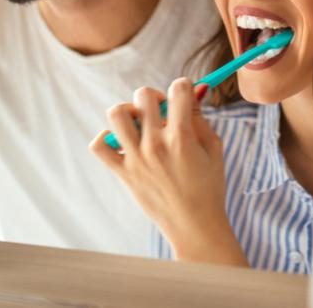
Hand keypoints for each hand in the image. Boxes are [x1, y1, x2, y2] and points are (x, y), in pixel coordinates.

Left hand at [90, 78, 246, 265]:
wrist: (194, 226)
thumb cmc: (209, 187)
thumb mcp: (213, 147)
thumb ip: (200, 117)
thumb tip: (193, 91)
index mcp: (181, 137)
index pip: (178, 89)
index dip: (184, 86)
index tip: (185, 95)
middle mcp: (155, 144)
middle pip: (144, 95)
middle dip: (156, 96)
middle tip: (162, 111)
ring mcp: (136, 158)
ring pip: (117, 114)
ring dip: (129, 111)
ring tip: (140, 123)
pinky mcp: (123, 173)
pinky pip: (99, 145)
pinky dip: (106, 137)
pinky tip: (122, 141)